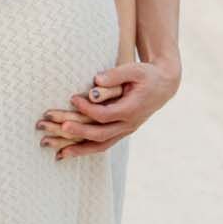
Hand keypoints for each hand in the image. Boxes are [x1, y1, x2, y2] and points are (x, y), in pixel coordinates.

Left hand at [36, 57, 180, 158]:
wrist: (163, 86)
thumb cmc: (147, 75)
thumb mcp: (135, 69)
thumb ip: (116, 74)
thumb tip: (96, 80)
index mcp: (132, 110)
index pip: (106, 114)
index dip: (88, 109)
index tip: (72, 98)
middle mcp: (129, 124)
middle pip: (101, 135)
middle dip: (79, 132)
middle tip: (60, 127)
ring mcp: (125, 131)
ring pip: (101, 145)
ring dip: (79, 150)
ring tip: (59, 154)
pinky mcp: (121, 132)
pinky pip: (102, 145)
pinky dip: (85, 150)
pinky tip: (68, 152)